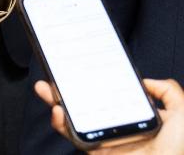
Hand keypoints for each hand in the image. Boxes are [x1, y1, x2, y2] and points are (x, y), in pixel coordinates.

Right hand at [35, 78, 183, 153]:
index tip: (79, 68)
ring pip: (72, 118)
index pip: (107, 95)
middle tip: (52, 76)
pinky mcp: (95, 151)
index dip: (91, 82)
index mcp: (133, 116)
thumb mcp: (182, 111)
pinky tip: (59, 112)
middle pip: (83, 104)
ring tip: (46, 89)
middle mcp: (116, 126)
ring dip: (55, 102)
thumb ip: (169, 91)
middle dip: (65, 89)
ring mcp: (103, 139)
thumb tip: (146, 81)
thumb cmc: (179, 147)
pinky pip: (73, 137)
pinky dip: (61, 124)